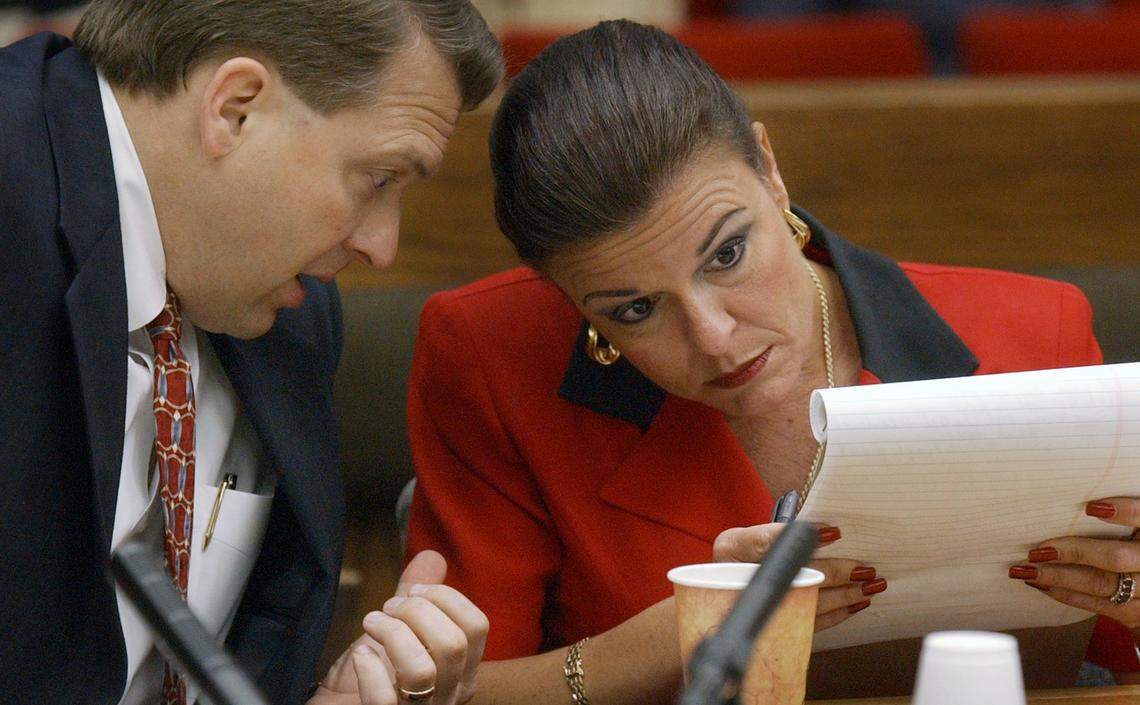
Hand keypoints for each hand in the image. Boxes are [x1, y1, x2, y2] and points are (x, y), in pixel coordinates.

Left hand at [309, 550, 488, 704]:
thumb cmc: (374, 675)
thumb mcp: (399, 631)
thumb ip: (417, 599)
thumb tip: (432, 556)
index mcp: (463, 671)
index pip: (477, 626)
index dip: (446, 598)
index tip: (414, 591)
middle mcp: (450, 695)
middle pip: (453, 643)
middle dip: (416, 612)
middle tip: (388, 608)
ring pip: (423, 670)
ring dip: (393, 634)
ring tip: (372, 624)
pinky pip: (384, 699)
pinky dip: (370, 668)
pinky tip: (360, 654)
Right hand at [712, 523, 886, 631]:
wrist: (724, 592)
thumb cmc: (742, 556)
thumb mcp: (749, 536)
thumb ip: (778, 533)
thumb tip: (824, 532)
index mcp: (732, 547)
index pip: (766, 540)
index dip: (800, 538)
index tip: (833, 533)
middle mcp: (739, 579)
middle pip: (793, 577)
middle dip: (834, 573)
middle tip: (863, 568)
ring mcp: (757, 607)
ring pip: (807, 603)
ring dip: (844, 595)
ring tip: (870, 585)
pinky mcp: (775, 624)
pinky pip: (811, 623)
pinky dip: (837, 613)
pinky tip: (856, 603)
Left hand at [1011, 497, 1139, 628]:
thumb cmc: (1130, 544)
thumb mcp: (1131, 528)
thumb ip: (1119, 515)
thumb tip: (1077, 501)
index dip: (1124, 512)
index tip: (1090, 507)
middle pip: (1116, 558)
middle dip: (1074, 553)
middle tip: (1037, 550)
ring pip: (1102, 584)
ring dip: (1060, 576)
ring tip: (1028, 569)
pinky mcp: (1137, 614)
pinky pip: (1100, 605)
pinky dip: (1066, 594)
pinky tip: (1040, 584)